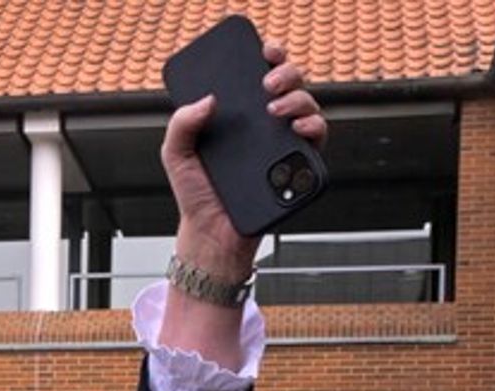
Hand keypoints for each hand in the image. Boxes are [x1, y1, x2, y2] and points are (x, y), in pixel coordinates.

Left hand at [160, 43, 327, 280]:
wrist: (212, 234)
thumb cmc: (197, 195)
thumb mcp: (176, 154)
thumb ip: (182, 123)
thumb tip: (208, 99)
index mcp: (240, 116)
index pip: (260, 76)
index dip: (269, 58)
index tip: (265, 51)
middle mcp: (266, 125)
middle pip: (289, 84)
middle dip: (286, 73)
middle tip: (268, 84)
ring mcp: (284, 144)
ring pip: (307, 104)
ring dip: (299, 98)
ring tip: (276, 110)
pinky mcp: (298, 166)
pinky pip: (317, 138)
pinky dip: (314, 126)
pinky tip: (299, 127)